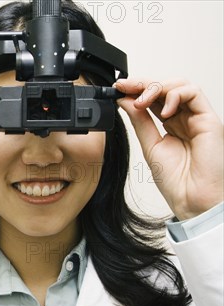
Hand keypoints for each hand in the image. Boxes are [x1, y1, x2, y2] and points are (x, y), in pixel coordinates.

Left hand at [115, 78, 222, 219]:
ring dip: (156, 87)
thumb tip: (124, 100)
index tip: (118, 88)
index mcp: (172, 125)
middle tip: (124, 86)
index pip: (154, 99)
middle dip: (142, 83)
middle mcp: (185, 118)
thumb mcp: (149, 146)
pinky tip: (164, 111)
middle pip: (165, 88)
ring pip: (180, 85)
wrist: (192, 199)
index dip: (136, 90)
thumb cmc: (177, 181)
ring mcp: (197, 117)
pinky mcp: (209, 119)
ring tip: (141, 101)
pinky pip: (194, 93)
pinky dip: (175, 95)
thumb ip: (139, 122)